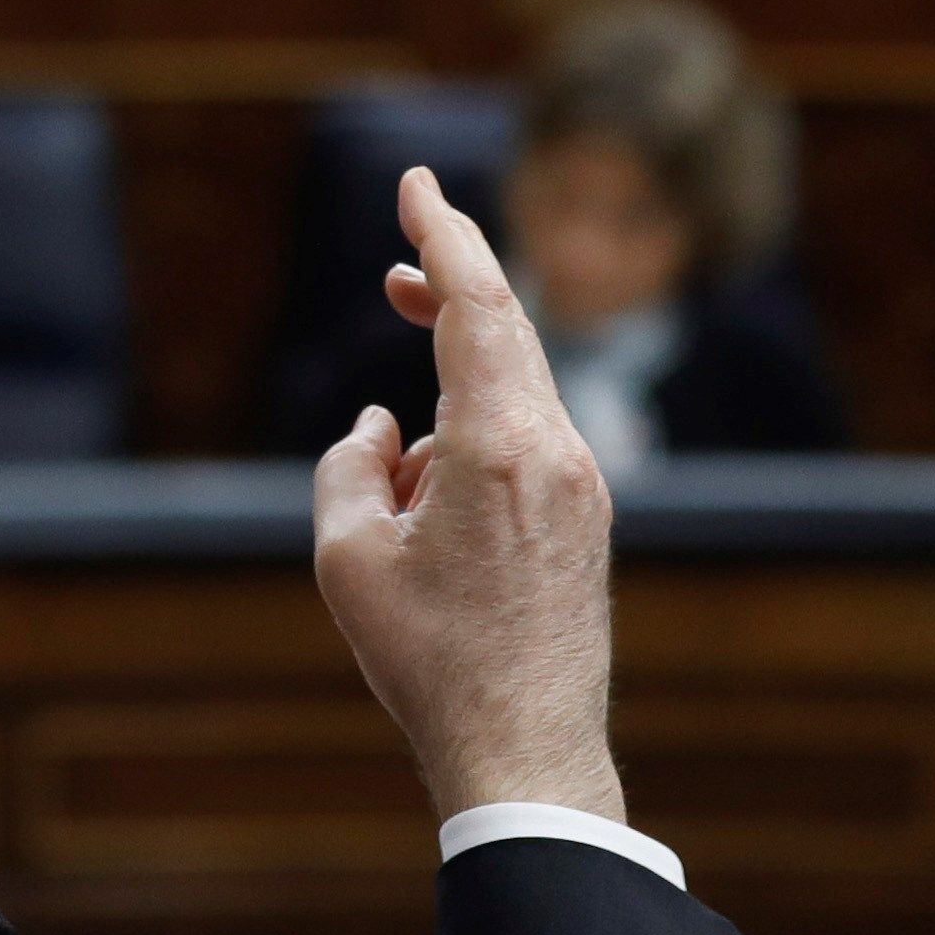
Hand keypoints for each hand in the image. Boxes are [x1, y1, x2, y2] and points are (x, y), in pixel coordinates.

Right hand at [311, 167, 625, 827]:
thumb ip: (348, 465)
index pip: (477, 302)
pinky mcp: (586, 519)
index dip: (442, 232)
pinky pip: (525, 443)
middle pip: (504, 331)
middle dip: (446, 290)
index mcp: (500, 444)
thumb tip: (380, 428)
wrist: (527, 751)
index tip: (415, 182)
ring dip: (447, 396)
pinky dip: (471, 441)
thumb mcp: (349, 558)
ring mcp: (583, 484)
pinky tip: (427, 514)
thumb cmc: (431, 661)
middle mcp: (557, 450)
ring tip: (391, 496)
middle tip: (393, 271)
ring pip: (512, 392)